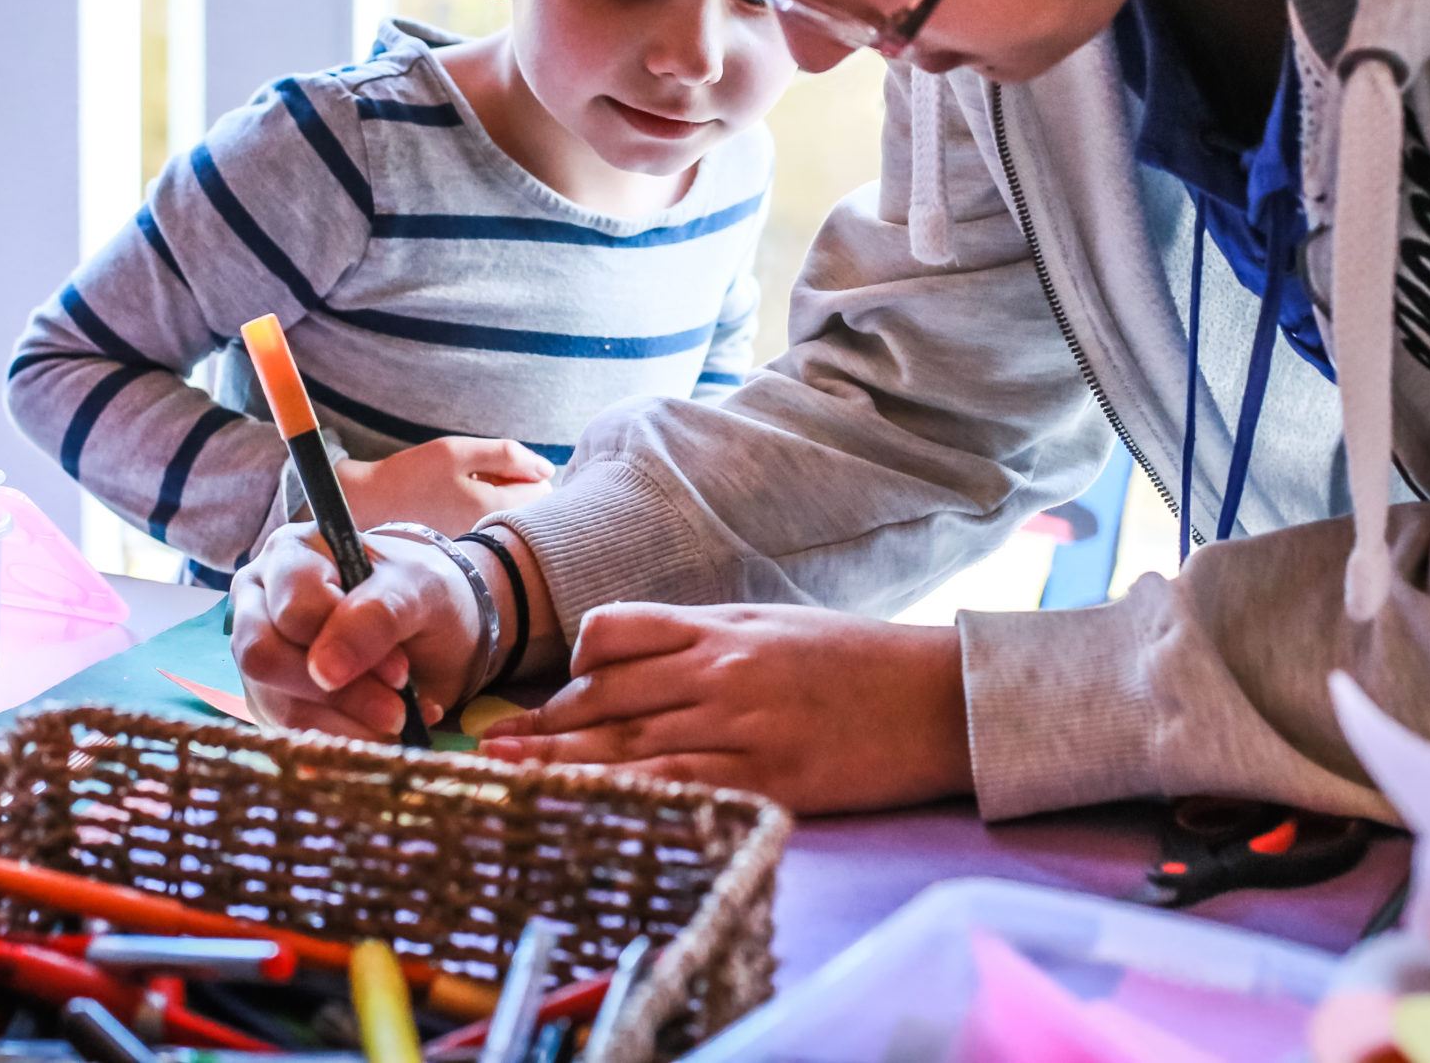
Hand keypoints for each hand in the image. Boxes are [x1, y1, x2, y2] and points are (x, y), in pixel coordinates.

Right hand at [229, 523, 487, 738]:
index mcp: (291, 554)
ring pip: (275, 703)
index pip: (293, 610)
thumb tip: (324, 671)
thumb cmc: (419, 594)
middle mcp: (260, 599)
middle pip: (264, 657)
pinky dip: (343, 738)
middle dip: (338, 694)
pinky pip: (290, 733)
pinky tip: (380, 728)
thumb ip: (376, 616)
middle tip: (397, 709)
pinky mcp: (268, 699)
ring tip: (397, 718)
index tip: (401, 671)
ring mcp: (259, 653)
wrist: (432, 632)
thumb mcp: (417, 590)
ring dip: (345, 723)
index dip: (345, 646)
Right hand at [334, 436, 554, 533]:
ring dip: (498, 503)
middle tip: (478, 478)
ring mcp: (479, 551)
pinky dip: (481, 519)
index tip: (493, 466)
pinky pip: (491, 535)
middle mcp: (492, 537)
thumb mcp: (458, 451)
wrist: (365, 509)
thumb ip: (508, 455)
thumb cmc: (410, 476)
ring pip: (511, 522)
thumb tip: (548, 468)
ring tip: (462, 494)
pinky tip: (454, 510)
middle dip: (515, 489)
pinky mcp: (465, 557)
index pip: (543, 490)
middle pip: (531, 509)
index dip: (524, 471)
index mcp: (494, 508)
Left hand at [477, 604, 974, 814]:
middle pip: (606, 693)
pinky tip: (581, 804)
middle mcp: (718, 670)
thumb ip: (711, 637)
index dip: (574, 663)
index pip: (617, 631)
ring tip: (505, 775)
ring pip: (625, 742)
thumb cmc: (861, 661)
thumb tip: (650, 659)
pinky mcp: (762, 777)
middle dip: (545, 721)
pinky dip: (619, 794)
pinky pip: (674, 785)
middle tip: (492, 744)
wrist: (937, 699)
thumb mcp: (777, 626)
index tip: (553, 692)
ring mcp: (738, 724)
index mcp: (720, 627)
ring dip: (558, 761)